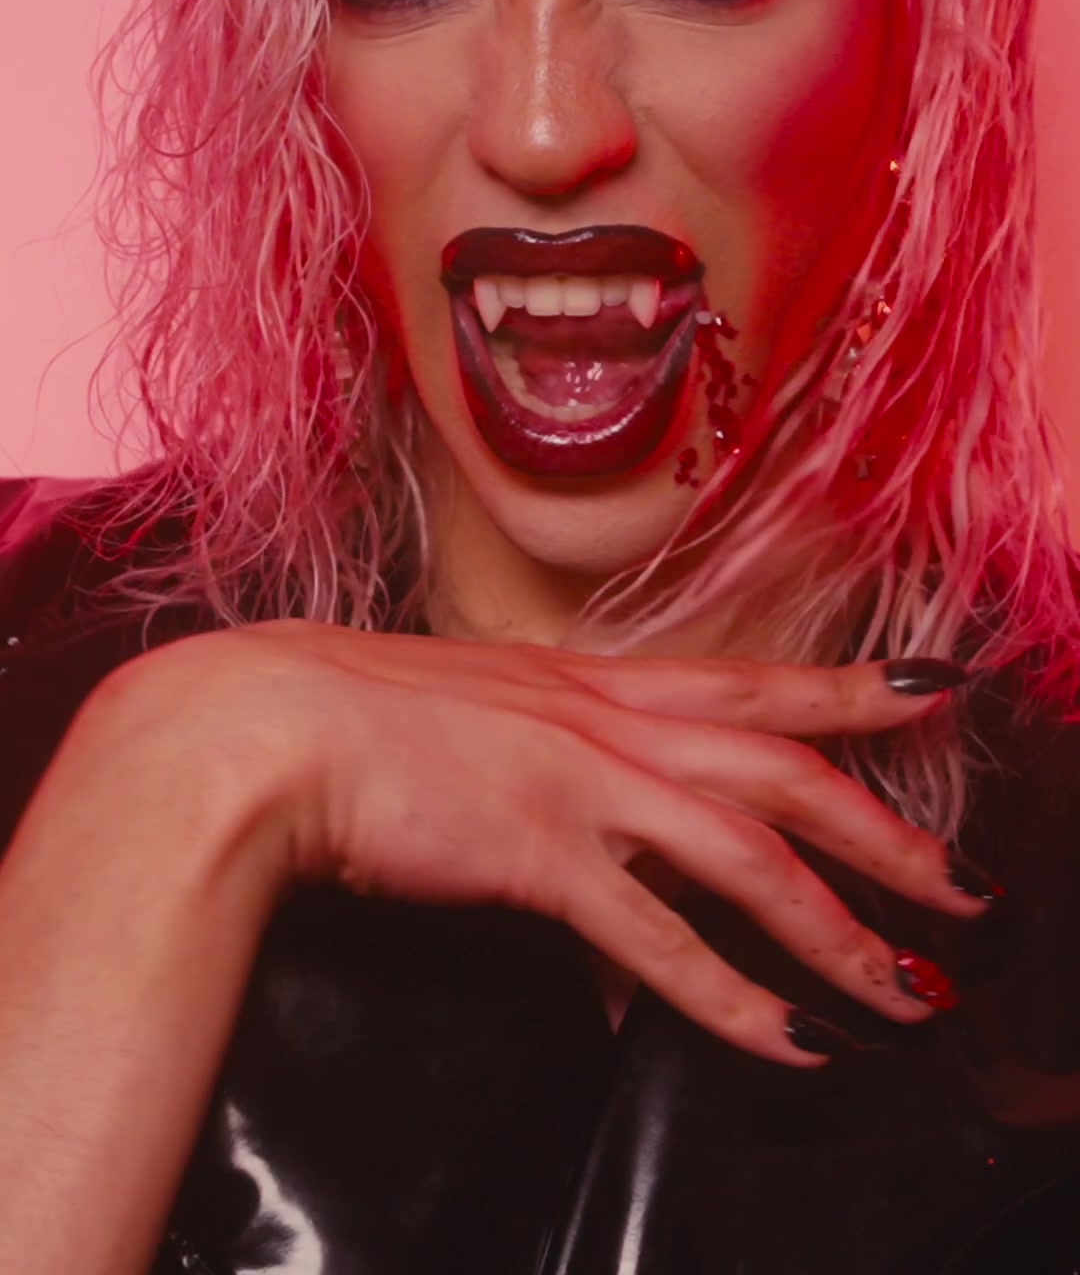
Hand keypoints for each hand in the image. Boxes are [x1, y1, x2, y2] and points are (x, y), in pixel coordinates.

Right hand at [94, 624, 983, 1066]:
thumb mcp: (475, 707)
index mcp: (593, 679)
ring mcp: (580, 783)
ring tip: (905, 987)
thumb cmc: (353, 707)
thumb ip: (543, 747)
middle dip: (886, 827)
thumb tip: (587, 813)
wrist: (264, 723)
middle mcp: (606, 720)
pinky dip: (729, 994)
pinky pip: (659, 936)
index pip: (751, 676)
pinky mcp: (541, 854)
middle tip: (962, 884)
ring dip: (838, 926)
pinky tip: (780, 1039)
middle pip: (784, 764)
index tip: (930, 688)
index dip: (850, 685)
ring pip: (749, 853)